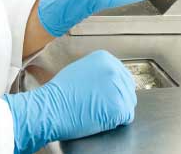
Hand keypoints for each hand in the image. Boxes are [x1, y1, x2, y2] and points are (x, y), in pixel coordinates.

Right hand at [3, 50, 136, 153]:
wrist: (51, 107)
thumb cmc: (60, 92)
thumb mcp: (80, 70)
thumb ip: (98, 71)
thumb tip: (107, 80)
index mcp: (105, 58)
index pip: (122, 75)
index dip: (113, 89)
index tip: (104, 95)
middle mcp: (114, 69)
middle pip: (127, 89)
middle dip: (117, 99)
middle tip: (100, 106)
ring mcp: (118, 87)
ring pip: (129, 103)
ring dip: (116, 110)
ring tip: (97, 110)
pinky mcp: (119, 107)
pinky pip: (127, 117)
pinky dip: (116, 121)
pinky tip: (100, 117)